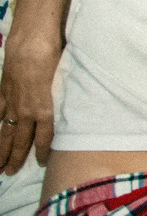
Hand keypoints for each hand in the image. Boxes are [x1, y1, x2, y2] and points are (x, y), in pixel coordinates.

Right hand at [0, 28, 61, 173]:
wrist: (31, 43)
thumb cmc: (55, 58)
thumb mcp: (65, 82)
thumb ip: (63, 99)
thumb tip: (70, 110)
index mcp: (45, 109)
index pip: (44, 137)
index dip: (42, 151)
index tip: (41, 162)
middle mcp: (27, 110)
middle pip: (20, 139)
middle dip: (14, 157)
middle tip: (8, 173)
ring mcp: (12, 101)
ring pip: (5, 130)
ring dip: (0, 148)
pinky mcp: (3, 90)